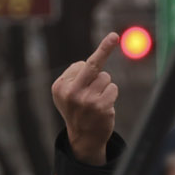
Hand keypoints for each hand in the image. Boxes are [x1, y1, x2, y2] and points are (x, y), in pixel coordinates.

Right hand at [51, 32, 119, 165]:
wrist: (83, 138)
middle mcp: (71, 93)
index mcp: (60, 86)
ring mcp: (87, 100)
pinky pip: (113, 88)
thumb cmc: (77, 109)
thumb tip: (97, 57)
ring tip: (96, 100)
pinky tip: (103, 107)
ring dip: (105, 86)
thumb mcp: (67, 93)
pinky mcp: (101, 107)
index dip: (87, 70)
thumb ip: (76, 75)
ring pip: (106, 78)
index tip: (90, 64)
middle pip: (93, 65)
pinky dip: (111, 95)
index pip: (80, 65)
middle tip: (114, 36)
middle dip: (105, 47)